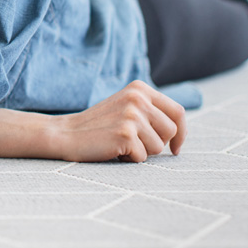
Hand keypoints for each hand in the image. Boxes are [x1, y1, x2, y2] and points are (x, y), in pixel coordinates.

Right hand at [54, 80, 186, 162]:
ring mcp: (131, 115)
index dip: (181, 133)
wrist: (66, 134)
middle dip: (157, 143)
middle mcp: (137, 98)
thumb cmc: (99, 126)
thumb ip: (150, 110)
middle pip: (171, 131)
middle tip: (134, 143)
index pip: (178, 112)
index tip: (175, 147)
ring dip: (142, 152)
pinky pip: (143, 158)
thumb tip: (180, 129)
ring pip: (159, 147)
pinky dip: (129, 159)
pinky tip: (113, 149)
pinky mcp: (125, 133)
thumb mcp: (126, 107)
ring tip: (120, 143)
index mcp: (139, 88)